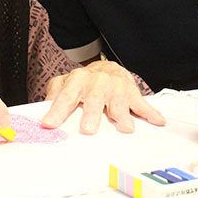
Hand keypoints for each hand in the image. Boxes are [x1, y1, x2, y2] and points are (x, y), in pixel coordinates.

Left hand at [41, 60, 164, 133]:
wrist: (106, 67)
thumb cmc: (84, 81)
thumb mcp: (64, 84)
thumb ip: (54, 95)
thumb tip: (40, 110)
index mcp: (77, 81)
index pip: (65, 97)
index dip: (57, 111)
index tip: (49, 124)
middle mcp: (96, 83)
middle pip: (93, 100)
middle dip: (92, 115)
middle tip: (88, 130)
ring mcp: (115, 88)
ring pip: (118, 102)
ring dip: (121, 115)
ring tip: (124, 128)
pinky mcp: (131, 93)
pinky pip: (141, 104)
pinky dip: (150, 113)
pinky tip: (157, 121)